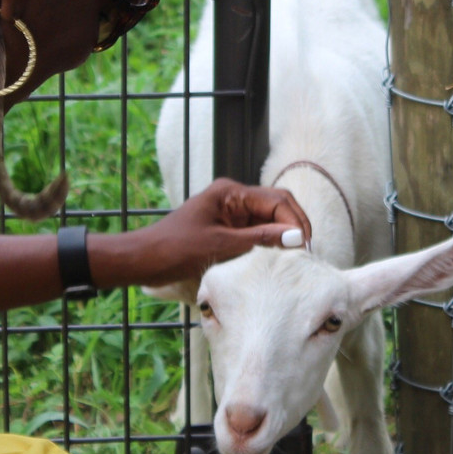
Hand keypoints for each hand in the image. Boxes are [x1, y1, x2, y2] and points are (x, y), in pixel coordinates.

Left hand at [134, 178, 311, 289]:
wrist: (145, 259)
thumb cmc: (176, 249)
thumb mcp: (221, 246)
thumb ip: (260, 239)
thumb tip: (296, 236)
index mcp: (231, 192)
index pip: (277, 200)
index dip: (296, 221)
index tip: (306, 246)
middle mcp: (233, 197)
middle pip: (277, 206)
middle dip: (294, 227)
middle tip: (307, 254)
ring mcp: (230, 212)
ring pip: (269, 220)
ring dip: (283, 237)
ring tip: (296, 260)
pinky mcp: (227, 228)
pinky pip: (256, 232)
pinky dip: (268, 243)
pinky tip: (277, 260)